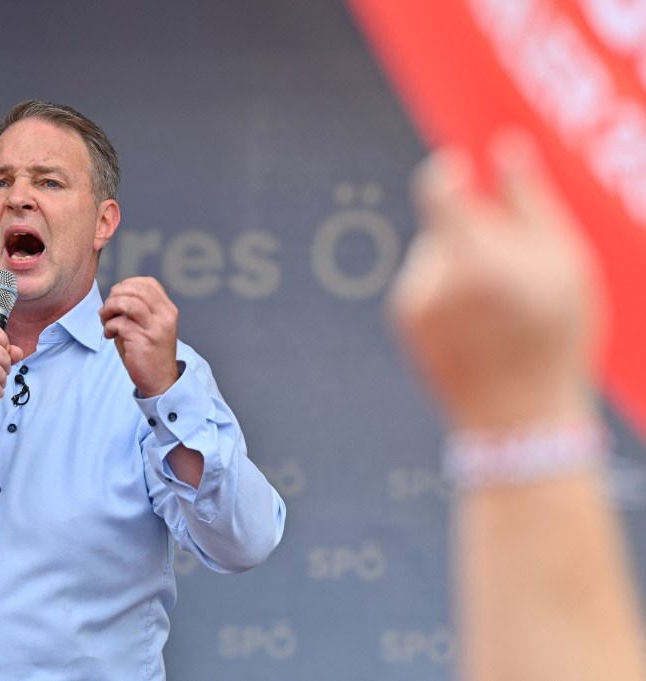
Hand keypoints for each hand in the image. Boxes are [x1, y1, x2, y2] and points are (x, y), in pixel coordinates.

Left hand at [100, 276, 180, 396]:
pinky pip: (119, 323)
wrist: (160, 381)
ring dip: (110, 307)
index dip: (127, 284)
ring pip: (128, 302)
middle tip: (108, 308)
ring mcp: (154, 328)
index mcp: (168, 310)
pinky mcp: (142, 340)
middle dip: (116, 294)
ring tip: (105, 319)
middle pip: (137, 289)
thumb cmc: (149, 353)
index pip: (149, 283)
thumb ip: (137, 309)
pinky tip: (109, 335)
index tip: (116, 295)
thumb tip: (115, 296)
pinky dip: (109, 326)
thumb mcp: (149, 326)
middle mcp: (165, 316)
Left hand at [389, 131, 603, 430]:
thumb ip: (529, 200)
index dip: (447, 171)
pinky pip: (424, 280)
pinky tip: (475, 323)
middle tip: (515, 274)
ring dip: (461, 263)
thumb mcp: (563, 264)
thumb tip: (505, 146)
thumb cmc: (554, 337)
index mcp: (476, 255)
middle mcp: (434, 274)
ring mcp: (413, 298)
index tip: (458, 169)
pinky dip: (446, 289)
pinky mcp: (404, 318)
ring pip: (435, 253)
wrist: (517, 416)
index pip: (437, 187)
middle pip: (446, 225)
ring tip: (498, 308)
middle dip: (476, 233)